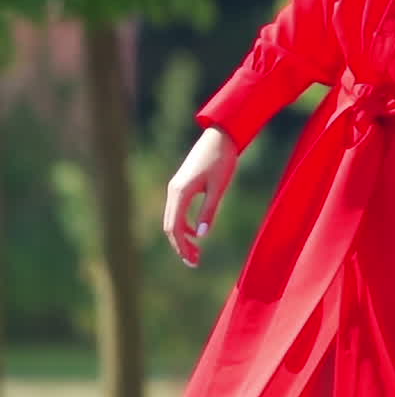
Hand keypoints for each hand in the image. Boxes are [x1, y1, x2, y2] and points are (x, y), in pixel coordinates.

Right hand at [163, 126, 238, 267]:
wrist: (221, 134)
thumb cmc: (222, 159)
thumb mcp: (219, 187)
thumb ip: (209, 211)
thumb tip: (201, 236)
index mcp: (180, 192)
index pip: (175, 228)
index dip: (182, 247)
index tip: (193, 261)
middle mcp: (173, 191)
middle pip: (170, 227)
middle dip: (180, 246)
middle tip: (195, 262)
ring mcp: (175, 186)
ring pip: (172, 219)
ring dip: (182, 237)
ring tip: (196, 252)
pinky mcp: (181, 184)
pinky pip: (177, 210)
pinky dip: (184, 224)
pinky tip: (197, 231)